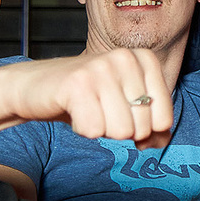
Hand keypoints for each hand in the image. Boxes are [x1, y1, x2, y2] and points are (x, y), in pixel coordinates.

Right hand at [6, 50, 174, 148]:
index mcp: (145, 59)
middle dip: (119, 129)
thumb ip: (150, 125)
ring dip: (100, 129)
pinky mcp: (79, 83)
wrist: (35, 87)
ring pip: (121, 131)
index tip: (121, 112)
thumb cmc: (84, 97)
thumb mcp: (125, 106)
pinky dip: (82, 129)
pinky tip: (74, 110)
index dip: (142, 129)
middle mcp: (126, 58)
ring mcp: (102, 68)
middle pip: (142, 127)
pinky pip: (94, 130)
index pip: (164, 119)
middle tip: (99, 110)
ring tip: (87, 108)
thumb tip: (158, 142)